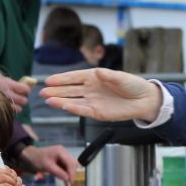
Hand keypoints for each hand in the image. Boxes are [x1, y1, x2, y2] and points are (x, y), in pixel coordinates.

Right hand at [0, 73, 29, 108]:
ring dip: (18, 107)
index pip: (24, 89)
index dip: (26, 90)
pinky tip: (8, 108)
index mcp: (7, 84)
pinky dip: (10, 111)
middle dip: (23, 99)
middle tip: (22, 99)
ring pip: (17, 108)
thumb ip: (11, 83)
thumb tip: (24, 87)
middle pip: (23, 100)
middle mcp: (7, 94)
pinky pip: (9, 112)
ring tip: (16, 106)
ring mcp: (3, 103)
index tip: (25, 90)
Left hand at [19, 144, 78, 185]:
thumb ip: (58, 173)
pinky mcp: (61, 159)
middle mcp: (64, 152)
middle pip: (73, 164)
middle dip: (71, 173)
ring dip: (68, 173)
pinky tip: (62, 176)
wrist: (30, 156)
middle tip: (67, 182)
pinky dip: (65, 172)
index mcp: (60, 151)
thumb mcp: (47, 167)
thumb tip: (68, 179)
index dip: (72, 173)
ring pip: (71, 165)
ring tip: (63, 180)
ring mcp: (63, 155)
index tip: (70, 182)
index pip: (70, 163)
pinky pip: (67, 166)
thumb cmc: (37, 160)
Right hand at [40, 68, 162, 122]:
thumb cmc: (132, 85)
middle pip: (69, 90)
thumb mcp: (121, 78)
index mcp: (94, 77)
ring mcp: (93, 101)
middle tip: (42, 93)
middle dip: (55, 91)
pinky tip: (64, 106)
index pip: (74, 77)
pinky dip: (74, 109)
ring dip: (60, 101)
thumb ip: (109, 76)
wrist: (143, 100)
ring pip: (73, 101)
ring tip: (48, 100)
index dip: (61, 79)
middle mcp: (90, 89)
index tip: (48, 80)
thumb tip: (98, 72)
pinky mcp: (98, 113)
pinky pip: (83, 110)